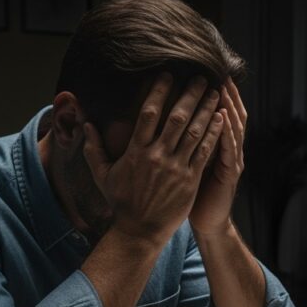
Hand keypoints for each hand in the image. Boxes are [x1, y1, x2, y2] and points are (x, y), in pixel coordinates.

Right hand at [82, 73, 224, 245]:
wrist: (139, 231)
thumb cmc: (121, 203)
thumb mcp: (102, 175)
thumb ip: (93, 149)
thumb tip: (86, 124)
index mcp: (136, 152)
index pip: (148, 113)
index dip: (159, 91)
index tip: (168, 75)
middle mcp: (157, 156)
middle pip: (177, 117)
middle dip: (190, 95)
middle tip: (201, 77)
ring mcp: (176, 168)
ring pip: (194, 132)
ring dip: (206, 109)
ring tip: (214, 93)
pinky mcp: (190, 180)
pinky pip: (203, 152)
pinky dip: (212, 134)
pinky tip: (220, 119)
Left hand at [190, 77, 246, 236]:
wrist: (209, 221)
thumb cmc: (193, 194)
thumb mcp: (188, 165)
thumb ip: (182, 142)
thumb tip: (160, 120)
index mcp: (213, 145)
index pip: (215, 112)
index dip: (211, 93)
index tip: (201, 72)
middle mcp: (226, 148)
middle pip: (228, 114)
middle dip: (223, 93)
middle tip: (216, 71)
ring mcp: (231, 160)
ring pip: (231, 128)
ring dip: (227, 107)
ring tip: (221, 87)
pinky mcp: (230, 174)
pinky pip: (229, 150)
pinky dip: (227, 133)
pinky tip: (224, 119)